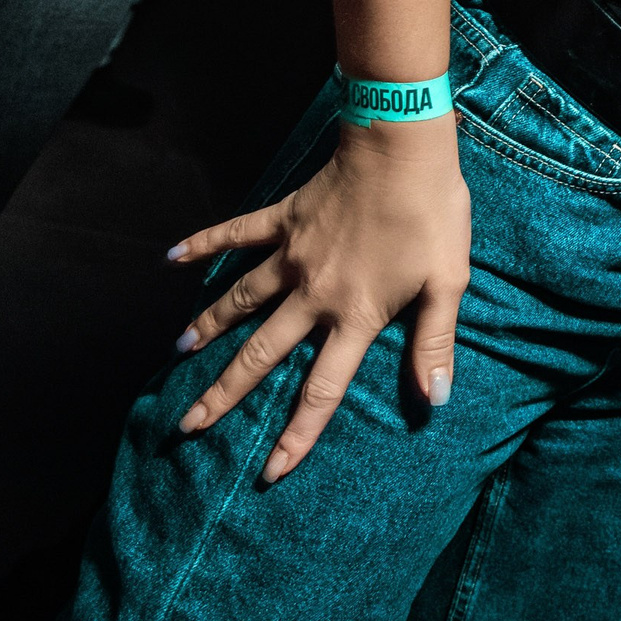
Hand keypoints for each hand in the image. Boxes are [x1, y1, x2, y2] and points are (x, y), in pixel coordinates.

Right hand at [167, 116, 469, 481]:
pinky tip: (173, 257)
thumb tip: (434, 401)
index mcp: (355, 315)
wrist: (401, 149)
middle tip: (187, 425)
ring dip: (207, 327)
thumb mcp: (447, 283)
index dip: (299, 434)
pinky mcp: (286, 216)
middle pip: (262, 354)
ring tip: (176, 353)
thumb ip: (434, 343)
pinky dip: (204, 244)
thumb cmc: (432, 215)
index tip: (271, 471)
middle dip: (224, 393)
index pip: (322, 389)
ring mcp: (293, 254)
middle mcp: (314, 292)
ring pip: (240, 299)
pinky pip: (237, 233)